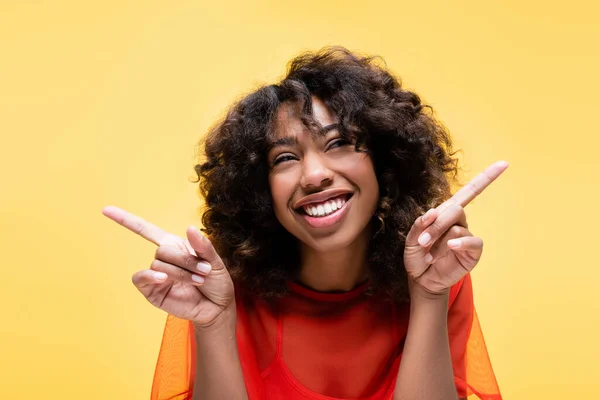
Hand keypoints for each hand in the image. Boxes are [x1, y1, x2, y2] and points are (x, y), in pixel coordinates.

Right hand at [102, 206, 234, 327]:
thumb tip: (189, 228)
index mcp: (175, 246)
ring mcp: (157, 276)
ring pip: (158, 264)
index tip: (106, 210)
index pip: (147, 230)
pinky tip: (163, 279)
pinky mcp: (153, 292)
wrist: (218, 308)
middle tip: (204, 271)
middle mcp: (164, 259)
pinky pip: (142, 279)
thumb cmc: (217, 283)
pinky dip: (151, 276)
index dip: (126, 220)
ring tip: (198, 280)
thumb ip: (203, 247)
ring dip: (180, 272)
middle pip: (162, 250)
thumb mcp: (215, 262)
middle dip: (185, 260)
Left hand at [404, 161, 508, 295]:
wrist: (421, 280)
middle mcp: (459, 222)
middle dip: (436, 225)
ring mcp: (466, 236)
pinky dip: (461, 243)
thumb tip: (432, 212)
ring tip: (428, 253)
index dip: (486, 178)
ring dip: (439, 239)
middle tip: (422, 242)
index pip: (468, 192)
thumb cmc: (417, 257)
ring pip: (457, 227)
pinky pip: (472, 241)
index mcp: (445, 213)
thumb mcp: (411, 240)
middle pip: (455, 209)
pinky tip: (450, 248)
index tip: (504, 163)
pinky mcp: (473, 252)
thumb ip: (419, 225)